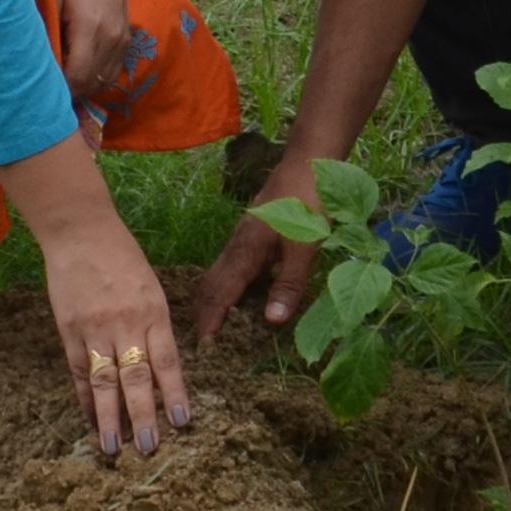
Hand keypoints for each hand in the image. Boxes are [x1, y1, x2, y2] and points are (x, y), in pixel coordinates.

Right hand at [40, 209, 188, 457]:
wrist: (80, 233)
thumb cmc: (123, 259)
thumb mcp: (151, 289)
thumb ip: (155, 328)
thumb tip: (161, 371)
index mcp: (152, 312)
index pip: (167, 361)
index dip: (174, 394)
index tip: (182, 423)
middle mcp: (125, 324)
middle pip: (136, 377)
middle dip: (143, 415)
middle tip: (149, 448)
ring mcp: (94, 329)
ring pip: (103, 381)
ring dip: (109, 416)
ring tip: (114, 447)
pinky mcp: (68, 330)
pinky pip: (79, 370)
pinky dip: (83, 397)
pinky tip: (89, 419)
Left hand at [47, 0, 151, 107]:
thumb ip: (45, 30)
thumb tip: (32, 64)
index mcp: (90, 27)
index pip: (77, 77)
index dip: (59, 89)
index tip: (40, 90)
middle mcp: (111, 37)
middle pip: (90, 84)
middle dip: (68, 91)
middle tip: (47, 90)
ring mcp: (122, 39)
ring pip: (103, 81)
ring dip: (83, 86)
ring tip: (62, 82)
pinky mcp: (127, 38)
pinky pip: (113, 71)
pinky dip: (96, 78)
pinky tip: (79, 71)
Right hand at [190, 198, 318, 353]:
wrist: (309, 161)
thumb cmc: (308, 201)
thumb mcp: (305, 245)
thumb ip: (290, 283)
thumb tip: (271, 321)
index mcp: (245, 253)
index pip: (219, 295)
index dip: (210, 322)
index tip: (202, 349)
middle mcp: (238, 248)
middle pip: (212, 286)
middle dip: (205, 314)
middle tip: (204, 345)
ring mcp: (245, 240)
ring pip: (222, 276)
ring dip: (217, 302)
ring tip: (217, 328)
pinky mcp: (255, 235)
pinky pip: (235, 268)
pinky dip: (232, 288)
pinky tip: (245, 298)